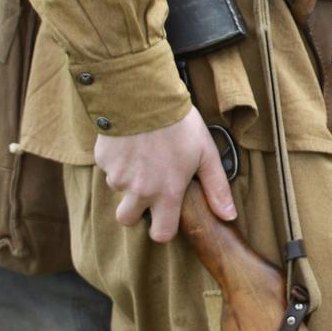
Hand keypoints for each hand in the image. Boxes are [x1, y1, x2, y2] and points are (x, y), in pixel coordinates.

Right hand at [96, 110, 234, 243]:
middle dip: (135, 210)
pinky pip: (108, 167)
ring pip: (118, 189)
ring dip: (127, 179)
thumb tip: (228, 216)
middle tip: (147, 188)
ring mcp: (118, 176)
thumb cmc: (179, 124)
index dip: (163, 228)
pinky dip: (117, 159)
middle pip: (128, 219)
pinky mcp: (103, 160)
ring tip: (143, 153)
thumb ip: (216, 188)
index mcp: (167, 193)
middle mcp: (139, 191)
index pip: (161, 235)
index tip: (166, 216)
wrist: (145, 95)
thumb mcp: (206, 153)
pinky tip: (130, 141)